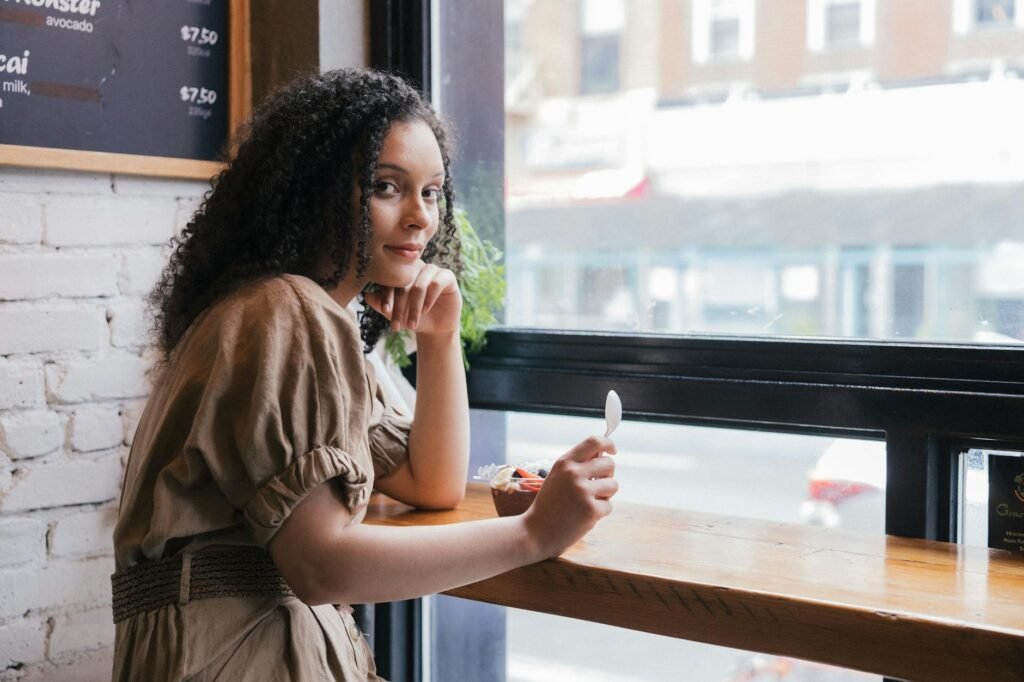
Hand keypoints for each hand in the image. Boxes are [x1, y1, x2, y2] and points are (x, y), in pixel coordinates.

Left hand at [364, 262, 461, 336]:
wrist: (436, 328)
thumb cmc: (413, 317)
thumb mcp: (396, 313)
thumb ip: (381, 304)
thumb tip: (367, 296)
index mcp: (401, 273)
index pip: (391, 281)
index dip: (387, 296)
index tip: (385, 311)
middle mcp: (416, 268)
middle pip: (404, 284)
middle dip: (400, 307)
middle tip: (397, 325)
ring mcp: (432, 270)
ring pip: (419, 286)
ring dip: (414, 307)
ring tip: (411, 324)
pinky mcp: (447, 276)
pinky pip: (436, 284)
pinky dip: (429, 299)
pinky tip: (425, 310)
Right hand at [522, 436, 617, 557]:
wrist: (535, 532)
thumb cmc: (549, 504)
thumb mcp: (557, 477)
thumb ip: (577, 465)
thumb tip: (604, 455)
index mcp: (564, 462)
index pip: (594, 442)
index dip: (608, 443)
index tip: (612, 450)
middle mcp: (574, 474)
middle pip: (609, 464)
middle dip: (607, 475)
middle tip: (597, 485)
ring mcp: (583, 492)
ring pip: (613, 485)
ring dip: (605, 494)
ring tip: (588, 501)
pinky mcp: (591, 510)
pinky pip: (608, 505)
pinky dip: (600, 512)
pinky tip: (584, 516)